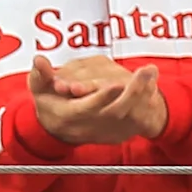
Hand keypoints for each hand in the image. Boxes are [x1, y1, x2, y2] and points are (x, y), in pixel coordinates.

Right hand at [27, 55, 166, 145]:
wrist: (61, 127)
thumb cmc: (50, 104)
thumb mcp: (40, 90)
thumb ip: (40, 75)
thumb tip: (39, 60)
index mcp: (70, 115)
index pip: (87, 108)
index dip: (102, 97)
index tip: (115, 83)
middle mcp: (90, 126)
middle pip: (115, 112)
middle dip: (133, 92)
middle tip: (145, 72)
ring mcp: (107, 130)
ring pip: (130, 115)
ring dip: (143, 93)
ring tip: (151, 72)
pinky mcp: (119, 130)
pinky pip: (137, 118)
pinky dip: (146, 100)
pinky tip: (153, 82)